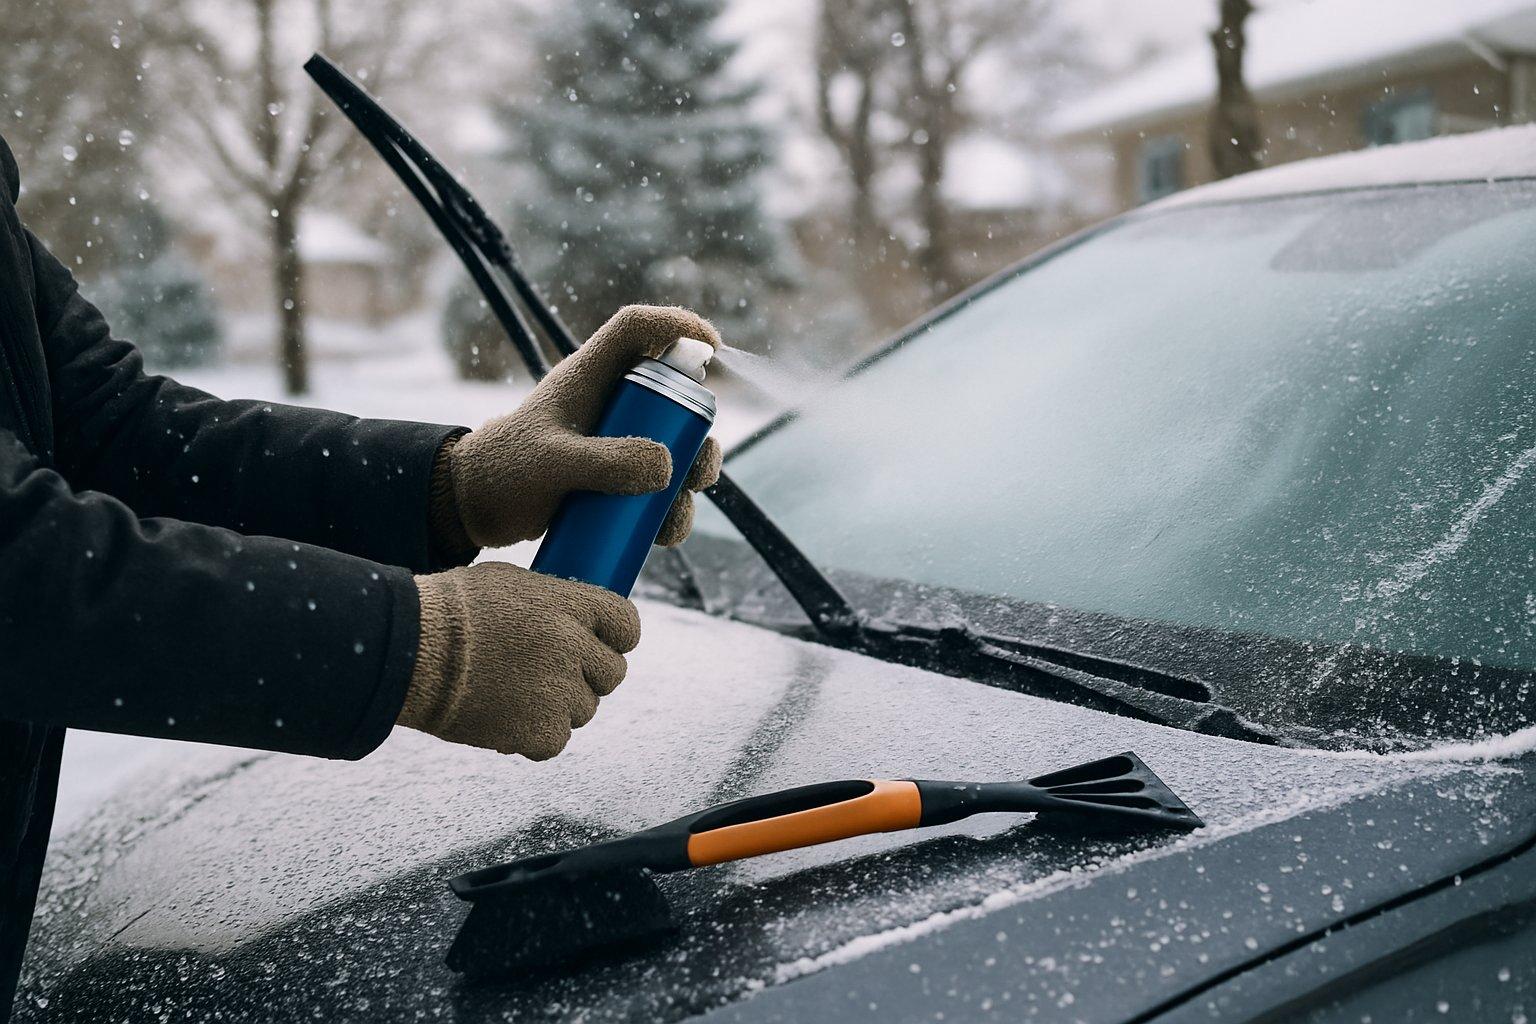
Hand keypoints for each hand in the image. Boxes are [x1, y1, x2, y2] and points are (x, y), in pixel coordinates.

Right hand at [399, 561, 640, 758]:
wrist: (412, 651)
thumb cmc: (452, 611)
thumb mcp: (510, 584)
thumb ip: (553, 603)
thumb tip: (578, 620)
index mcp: (570, 605)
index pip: (626, 625)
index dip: (615, 637)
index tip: (600, 643)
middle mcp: (575, 648)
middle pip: (613, 673)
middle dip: (589, 674)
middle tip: (553, 672)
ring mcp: (560, 693)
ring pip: (585, 709)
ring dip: (560, 704)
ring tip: (518, 693)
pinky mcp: (540, 732)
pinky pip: (557, 739)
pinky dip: (536, 734)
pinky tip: (509, 717)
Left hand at [443, 305, 723, 549]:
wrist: (474, 510)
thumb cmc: (503, 472)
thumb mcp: (551, 463)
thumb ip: (606, 461)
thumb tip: (668, 468)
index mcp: (588, 378)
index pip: (635, 330)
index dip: (677, 325)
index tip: (715, 346)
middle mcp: (610, 406)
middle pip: (676, 401)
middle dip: (699, 435)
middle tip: (699, 469)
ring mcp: (615, 443)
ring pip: (677, 450)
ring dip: (691, 481)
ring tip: (675, 515)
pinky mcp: (615, 480)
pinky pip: (660, 491)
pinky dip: (672, 513)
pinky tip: (662, 534)